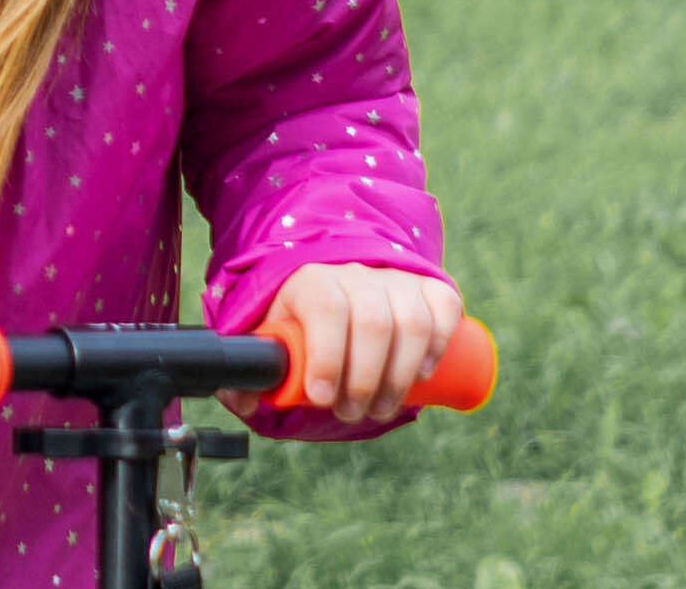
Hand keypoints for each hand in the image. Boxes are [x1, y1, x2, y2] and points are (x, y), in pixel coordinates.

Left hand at [251, 263, 465, 425]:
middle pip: (372, 323)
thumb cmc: (302, 319)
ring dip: (400, 376)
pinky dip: (438, 344)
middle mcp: (356, 272)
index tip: (320, 398)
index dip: (326, 357)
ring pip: (411, 322)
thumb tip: (241, 401)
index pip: (326, 309)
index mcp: (311, 280)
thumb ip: (253, 370)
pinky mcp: (428, 285)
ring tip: (381, 407)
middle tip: (351, 413)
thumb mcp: (271, 336)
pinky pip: (444, 308)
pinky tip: (422, 374)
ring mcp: (396, 277)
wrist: (339, 278)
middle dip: (364, 381)